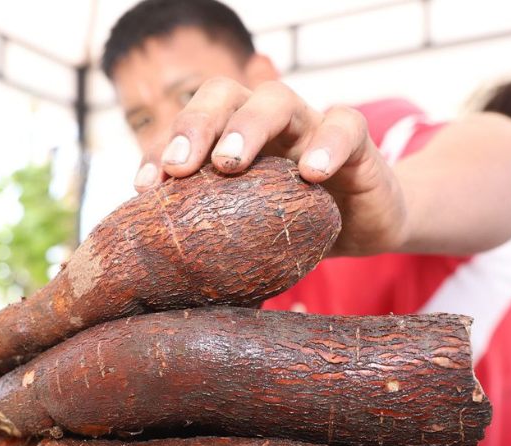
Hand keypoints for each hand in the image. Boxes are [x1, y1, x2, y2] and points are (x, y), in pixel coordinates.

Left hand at [133, 78, 408, 256]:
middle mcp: (266, 124)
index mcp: (231, 141)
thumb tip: (161, 285)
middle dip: (196, 126)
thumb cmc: (296, 230)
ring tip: (230, 164)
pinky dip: (328, 144)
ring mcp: (310, 126)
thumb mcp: (250, 236)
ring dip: (248, 127)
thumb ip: (214, 242)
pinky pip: (346, 125)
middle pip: (223, 95)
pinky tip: (311, 174)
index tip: (145, 189)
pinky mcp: (358, 143)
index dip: (161, 151)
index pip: (188, 131)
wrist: (365, 226)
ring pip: (277, 99)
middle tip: (180, 167)